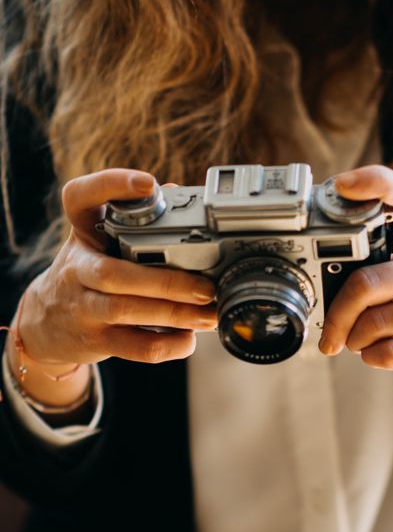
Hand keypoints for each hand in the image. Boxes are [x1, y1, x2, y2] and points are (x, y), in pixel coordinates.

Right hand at [14, 170, 216, 368]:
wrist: (46, 322)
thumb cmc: (86, 272)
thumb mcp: (99, 239)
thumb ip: (134, 218)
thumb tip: (176, 193)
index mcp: (82, 232)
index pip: (80, 198)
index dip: (111, 186)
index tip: (148, 184)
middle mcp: (76, 267)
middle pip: (114, 274)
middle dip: (165, 282)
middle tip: (206, 287)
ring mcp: (83, 306)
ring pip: (125, 311)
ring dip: (174, 314)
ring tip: (208, 314)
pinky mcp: (94, 340)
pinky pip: (133, 346)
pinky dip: (166, 345)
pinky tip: (188, 339)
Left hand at [319, 165, 392, 380]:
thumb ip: (385, 248)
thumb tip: (321, 261)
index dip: (372, 183)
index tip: (341, 186)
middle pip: (367, 282)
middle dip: (337, 313)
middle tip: (329, 329)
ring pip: (375, 324)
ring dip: (353, 338)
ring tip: (356, 340)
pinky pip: (391, 353)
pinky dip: (371, 356)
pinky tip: (375, 352)